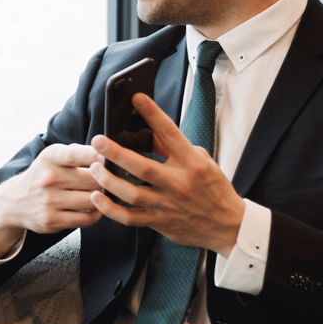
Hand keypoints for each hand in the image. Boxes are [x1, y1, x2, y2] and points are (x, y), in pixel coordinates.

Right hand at [0, 142, 105, 253]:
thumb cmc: (43, 175)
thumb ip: (79, 153)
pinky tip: (93, 209)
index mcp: (50, 158)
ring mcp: (49, 201)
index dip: (98, 156)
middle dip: (105, 181)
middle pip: (94, 180)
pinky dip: (95, 214)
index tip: (109, 159)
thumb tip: (108, 155)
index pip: (77, 154)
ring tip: (100, 195)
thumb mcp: (53, 157)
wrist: (15, 201)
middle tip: (108, 181)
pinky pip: (86, 219)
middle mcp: (48, 178)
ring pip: (93, 201)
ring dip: (101, 199)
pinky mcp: (52, 220)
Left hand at [87, 94, 244, 253]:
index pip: (170, 133)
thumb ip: (176, 149)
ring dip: (108, 180)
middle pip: (142, 167)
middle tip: (97, 140)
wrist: (227, 225)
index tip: (137, 98)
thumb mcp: (203, 162)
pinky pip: (129, 217)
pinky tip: (97, 197)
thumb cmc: (214, 189)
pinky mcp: (160, 222)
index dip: (153, 114)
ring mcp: (168, 204)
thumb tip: (150, 133)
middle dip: (116, 153)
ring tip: (94, 166)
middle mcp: (179, 183)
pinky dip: (110, 209)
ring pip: (131, 193)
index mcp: (192, 163)